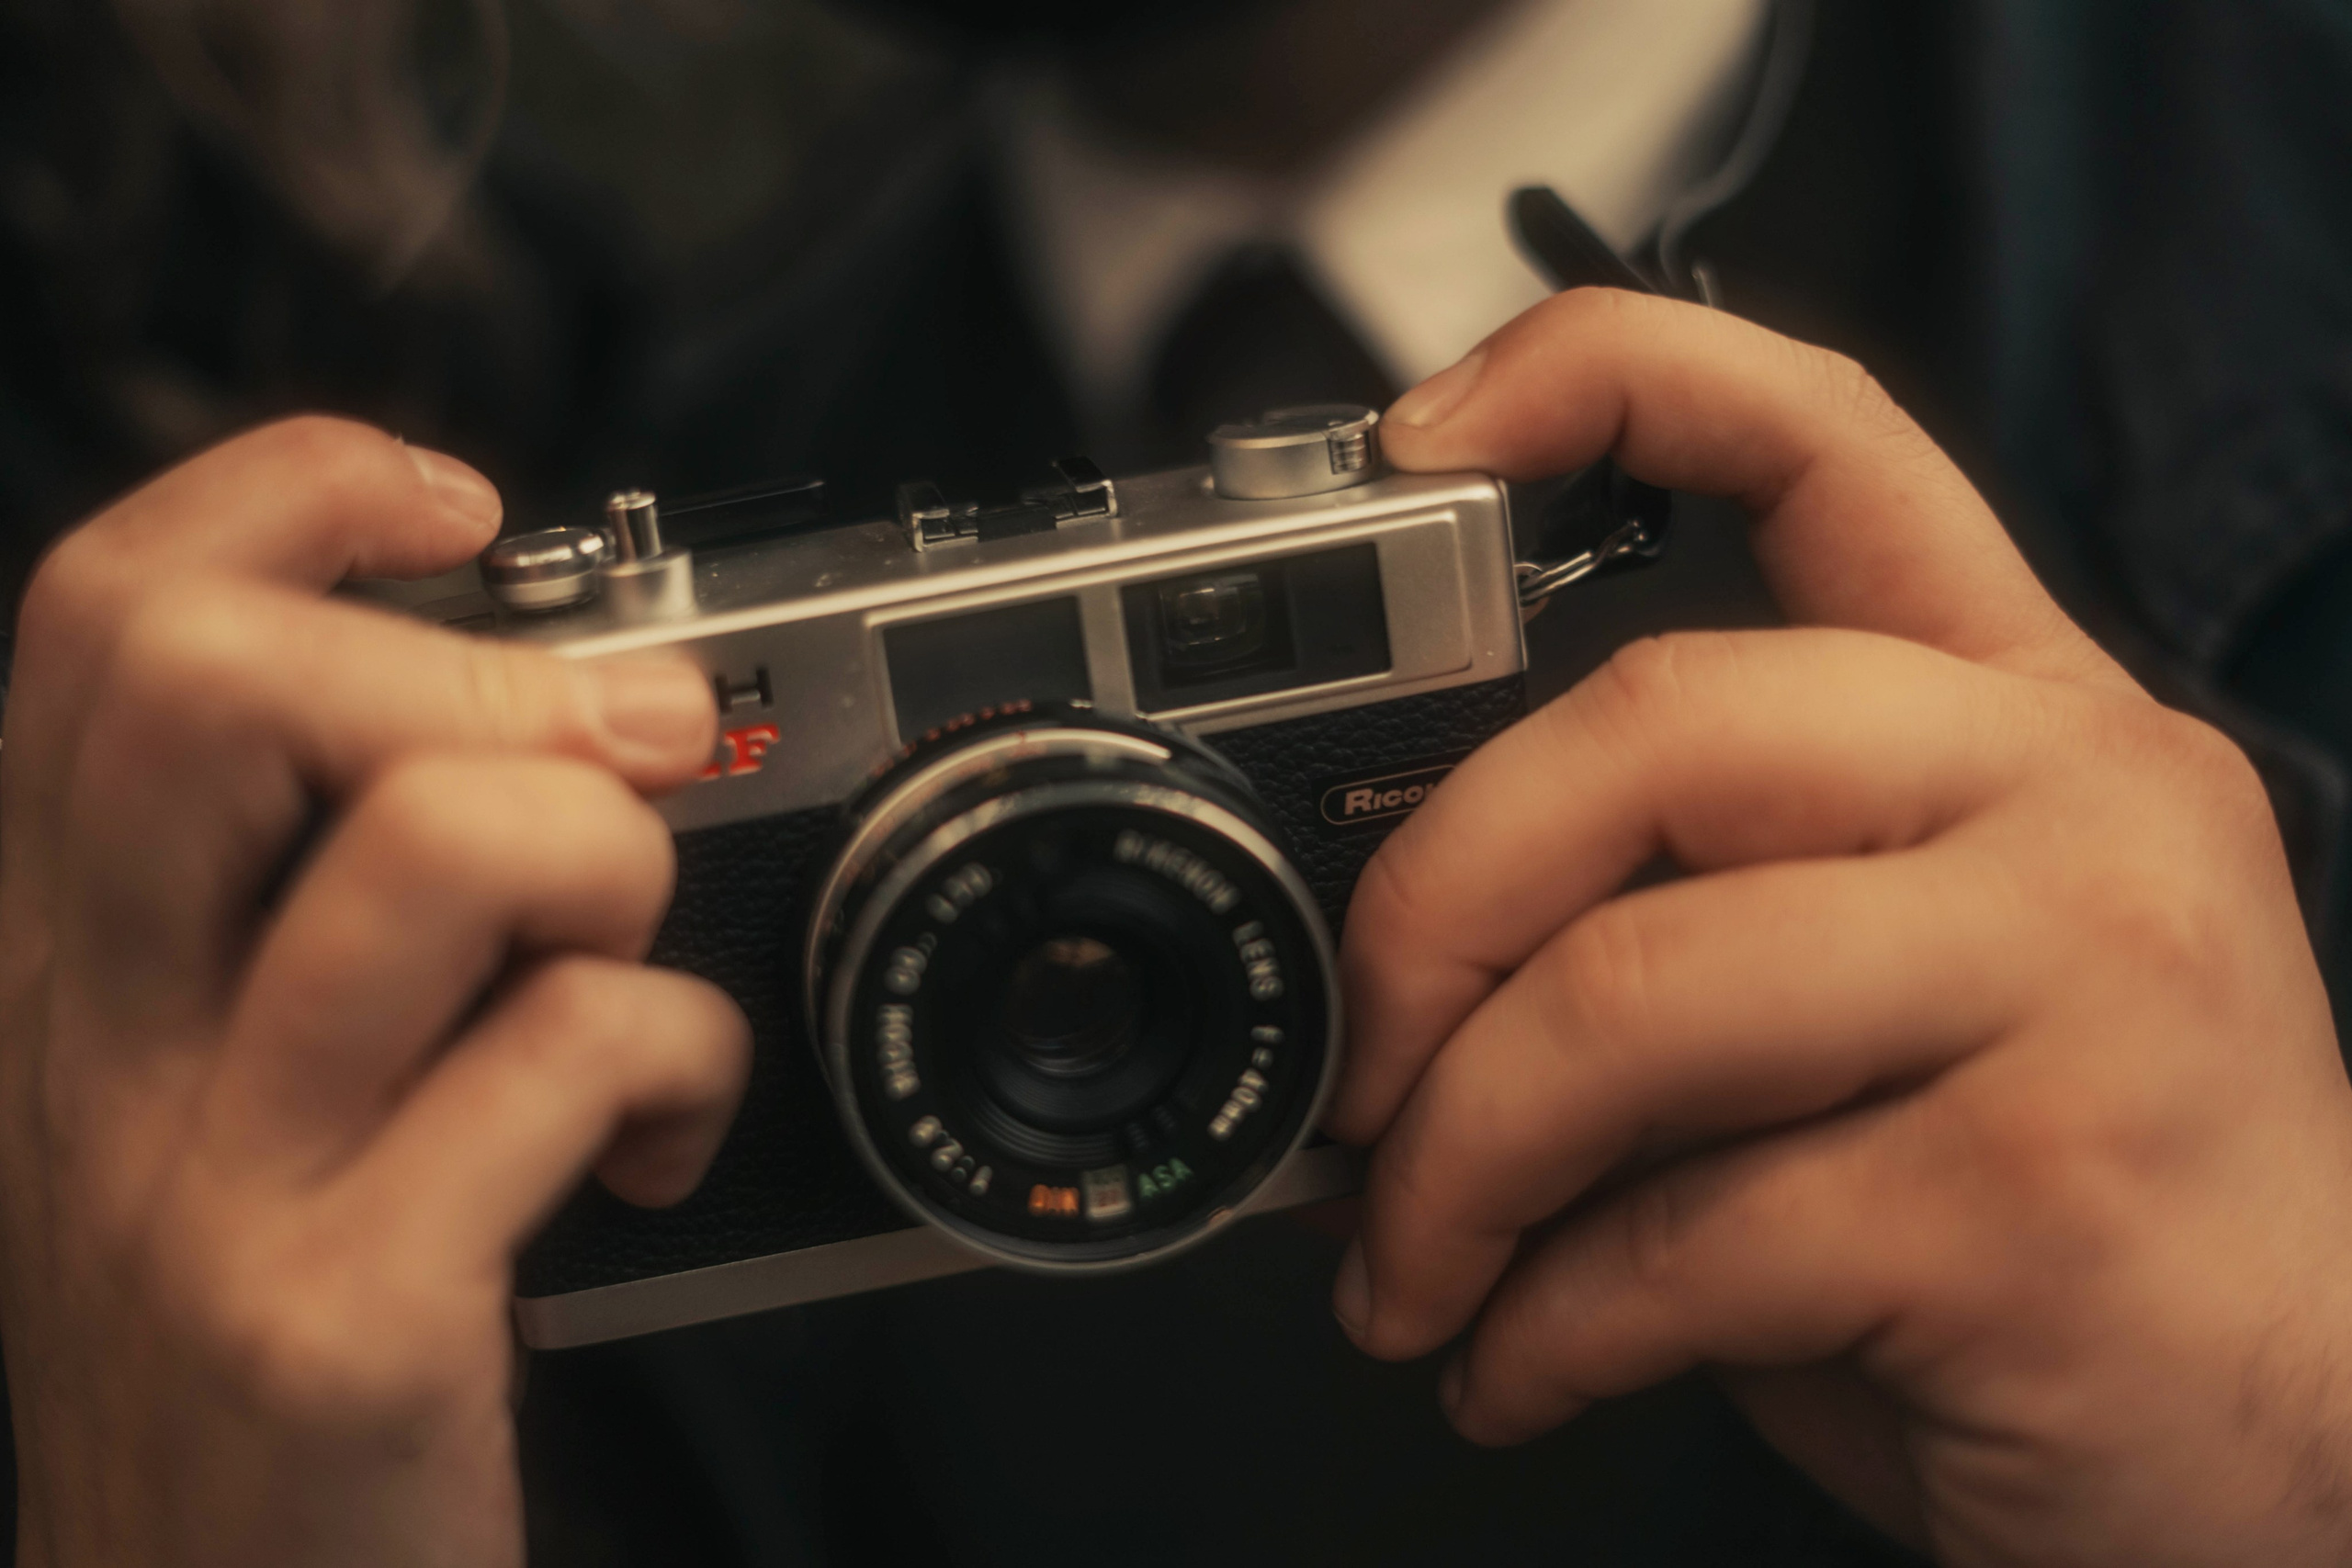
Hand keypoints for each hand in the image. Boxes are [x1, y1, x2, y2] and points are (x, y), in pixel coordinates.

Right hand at [0, 419, 749, 1567]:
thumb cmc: (250, 1354)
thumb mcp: (213, 1099)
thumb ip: (296, 910)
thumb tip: (502, 720)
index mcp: (69, 970)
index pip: (109, 623)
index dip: (292, 496)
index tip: (460, 512)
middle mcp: (98, 1047)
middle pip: (225, 681)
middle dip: (475, 665)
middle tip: (610, 749)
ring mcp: (211, 1177)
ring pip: (439, 840)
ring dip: (606, 855)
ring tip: (621, 953)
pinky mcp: (345, 1307)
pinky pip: (570, 1050)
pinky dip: (684, 1055)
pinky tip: (661, 1130)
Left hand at [1331, 290, 2351, 1564]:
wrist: (2304, 1454)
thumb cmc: (2050, 1219)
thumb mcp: (1886, 1004)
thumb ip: (1689, 916)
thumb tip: (1387, 963)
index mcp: (2022, 715)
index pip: (1826, 433)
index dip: (1603, 381)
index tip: (1420, 441)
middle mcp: (2077, 798)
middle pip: (1653, 721)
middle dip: (1429, 912)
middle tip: (1353, 1078)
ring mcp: (2089, 981)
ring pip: (1632, 996)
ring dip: (1452, 1166)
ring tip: (1409, 1275)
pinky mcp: (2043, 1199)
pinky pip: (1683, 1235)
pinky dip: (1538, 1328)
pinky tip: (1517, 1371)